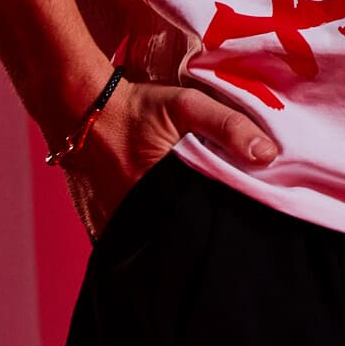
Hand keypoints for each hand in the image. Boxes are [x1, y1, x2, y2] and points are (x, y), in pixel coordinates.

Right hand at [51, 74, 278, 238]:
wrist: (75, 104)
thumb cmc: (133, 106)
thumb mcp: (185, 105)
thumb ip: (228, 126)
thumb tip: (269, 155)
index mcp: (153, 195)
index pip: (194, 229)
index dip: (213, 228)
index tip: (231, 226)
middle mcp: (126, 218)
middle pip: (170, 239)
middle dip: (191, 236)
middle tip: (210, 223)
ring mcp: (106, 224)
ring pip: (145, 240)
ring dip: (164, 232)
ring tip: (183, 220)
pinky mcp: (94, 222)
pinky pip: (125, 236)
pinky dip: (141, 230)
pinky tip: (155, 217)